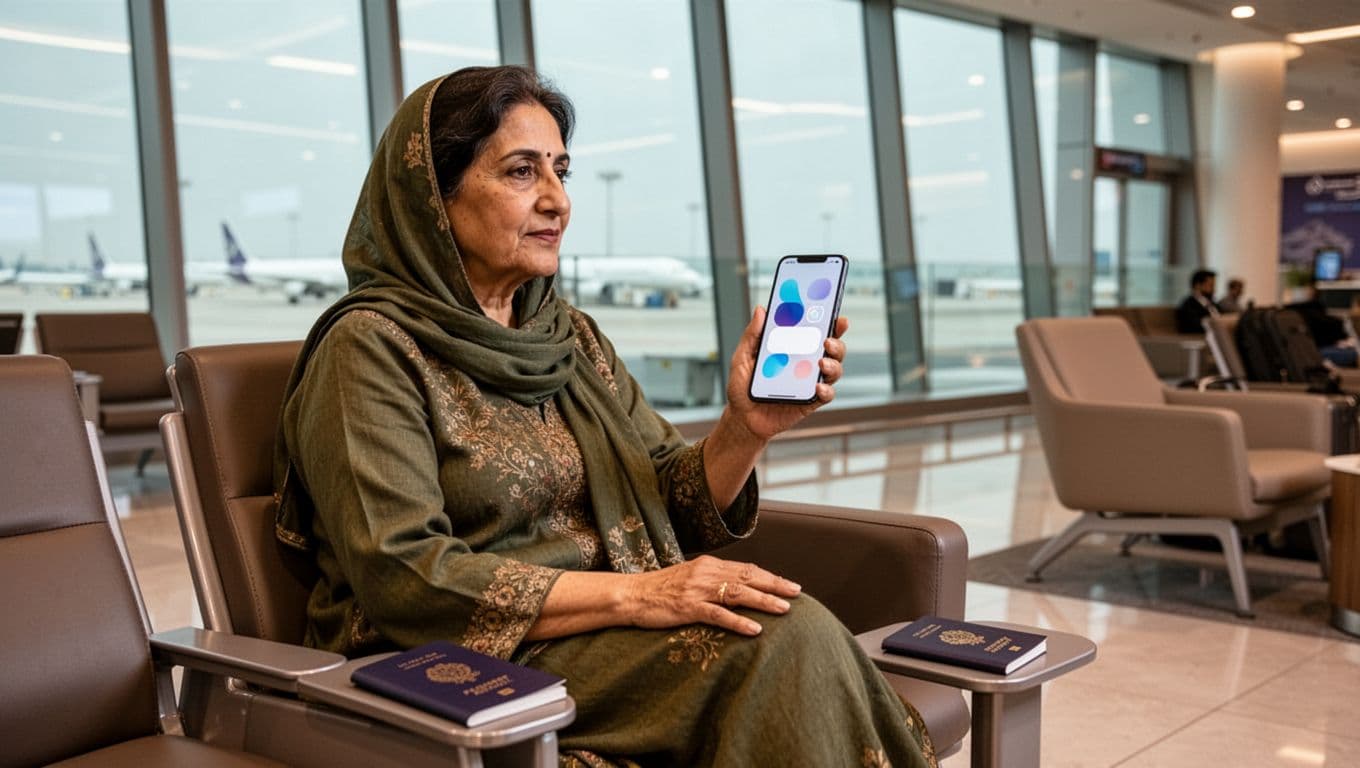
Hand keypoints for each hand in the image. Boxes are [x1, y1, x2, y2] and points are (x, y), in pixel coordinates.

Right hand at [624, 555, 801, 635]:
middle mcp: (706, 573)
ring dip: (764, 601)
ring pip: (738, 593)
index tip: (788, 584)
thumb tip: (735, 587)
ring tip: (784, 609)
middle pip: (748, 577)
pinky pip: (719, 614)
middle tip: (796, 593)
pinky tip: (754, 629)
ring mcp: (697, 590)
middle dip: (775, 585)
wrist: (630, 594)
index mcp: (708, 564)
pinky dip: (739, 621)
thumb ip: (711, 580)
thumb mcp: (689, 578)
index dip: (769, 576)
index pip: (746, 569)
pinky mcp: (688, 607)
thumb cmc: (659, 590)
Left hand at [723, 306, 848, 441]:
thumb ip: (752, 335)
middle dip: (836, 341)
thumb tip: (761, 310)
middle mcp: (806, 363)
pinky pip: (826, 395)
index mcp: (793, 348)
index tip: (832, 310)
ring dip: (833, 363)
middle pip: (832, 348)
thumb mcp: (742, 358)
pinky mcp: (811, 401)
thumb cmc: (743, 387)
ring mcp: (810, 382)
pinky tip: (818, 387)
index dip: (828, 320)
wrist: (743, 418)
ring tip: (822, 362)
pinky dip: (826, 390)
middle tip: (827, 339)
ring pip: (834, 369)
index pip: (815, 330)